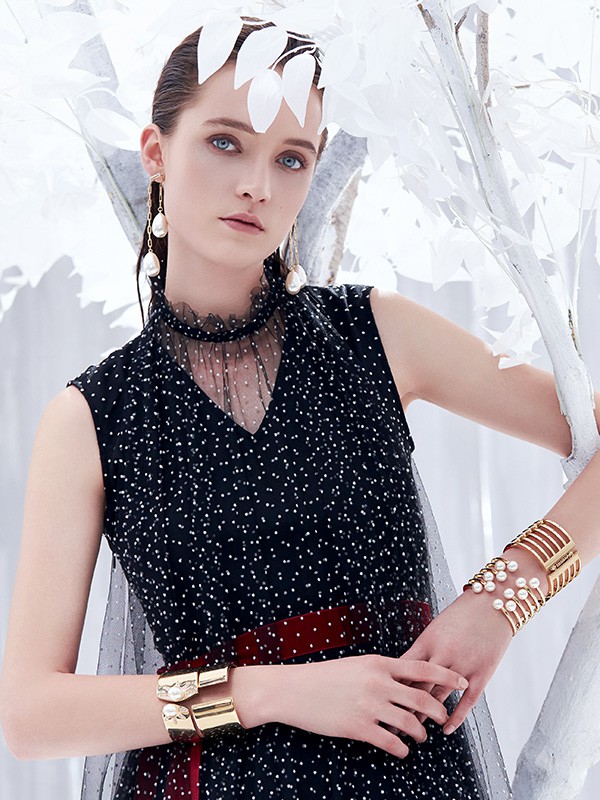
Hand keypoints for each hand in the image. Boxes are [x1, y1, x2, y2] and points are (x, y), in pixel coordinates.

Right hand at [267, 654, 468, 758]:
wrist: (294, 690)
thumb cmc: (325, 676)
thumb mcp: (356, 665)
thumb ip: (381, 671)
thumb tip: (406, 679)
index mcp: (378, 663)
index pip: (421, 667)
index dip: (445, 675)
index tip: (462, 681)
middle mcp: (377, 683)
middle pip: (421, 697)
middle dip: (439, 710)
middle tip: (444, 717)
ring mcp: (369, 706)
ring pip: (410, 723)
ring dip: (420, 733)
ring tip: (421, 736)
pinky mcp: (358, 728)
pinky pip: (391, 743)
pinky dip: (402, 749)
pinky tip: (402, 750)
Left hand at [398, 589, 513, 735]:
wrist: (492, 605)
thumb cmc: (460, 615)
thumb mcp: (434, 628)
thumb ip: (421, 650)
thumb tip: (401, 671)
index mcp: (427, 641)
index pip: (404, 671)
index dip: (392, 690)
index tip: (381, 705)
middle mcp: (443, 654)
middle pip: (418, 688)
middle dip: (403, 709)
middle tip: (391, 727)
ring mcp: (463, 665)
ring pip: (440, 697)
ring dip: (425, 716)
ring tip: (413, 732)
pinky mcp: (482, 673)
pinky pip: (467, 701)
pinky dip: (456, 717)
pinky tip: (445, 729)